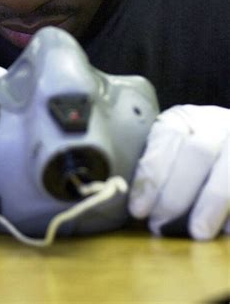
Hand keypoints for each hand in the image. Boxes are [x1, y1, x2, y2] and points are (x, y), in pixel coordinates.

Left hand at [128, 105, 229, 239]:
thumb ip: (152, 165)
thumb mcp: (168, 150)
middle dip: (176, 194)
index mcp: (184, 117)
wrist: (225, 144)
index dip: (151, 175)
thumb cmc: (186, 155)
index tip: (138, 208)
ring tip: (196, 232)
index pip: (166, 138)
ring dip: (210, 205)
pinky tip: (224, 229)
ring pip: (228, 172)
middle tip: (161, 225)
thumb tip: (128, 201)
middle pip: (198, 153)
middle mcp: (215, 124)